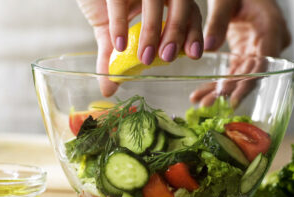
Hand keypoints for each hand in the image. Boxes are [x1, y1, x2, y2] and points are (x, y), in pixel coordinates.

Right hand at [76, 0, 203, 96]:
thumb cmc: (99, 4)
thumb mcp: (109, 33)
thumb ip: (112, 60)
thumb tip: (108, 91)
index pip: (190, 12)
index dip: (193, 33)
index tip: (193, 54)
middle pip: (180, 5)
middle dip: (177, 33)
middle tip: (167, 57)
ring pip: (154, 1)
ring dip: (152, 32)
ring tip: (145, 58)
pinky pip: (119, 3)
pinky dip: (121, 25)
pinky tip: (120, 46)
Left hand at [190, 0, 289, 106]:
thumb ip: (218, 20)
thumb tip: (208, 47)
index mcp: (270, 28)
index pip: (262, 61)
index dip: (247, 81)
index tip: (231, 97)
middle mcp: (268, 42)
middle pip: (251, 72)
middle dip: (229, 90)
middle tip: (208, 104)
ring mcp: (258, 48)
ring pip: (241, 74)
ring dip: (221, 89)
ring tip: (201, 102)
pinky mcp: (247, 51)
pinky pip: (235, 69)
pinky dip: (220, 80)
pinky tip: (204, 92)